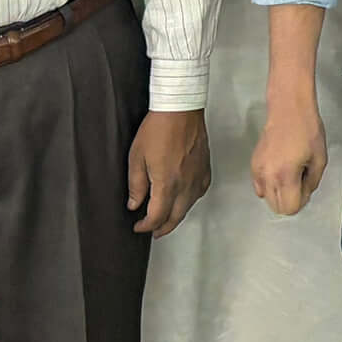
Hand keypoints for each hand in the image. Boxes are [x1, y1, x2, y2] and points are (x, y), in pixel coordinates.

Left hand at [127, 110, 211, 234]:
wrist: (180, 110)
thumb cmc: (158, 129)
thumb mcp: (137, 157)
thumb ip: (136, 185)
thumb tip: (135, 204)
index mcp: (167, 184)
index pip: (157, 217)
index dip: (146, 226)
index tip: (138, 226)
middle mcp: (186, 184)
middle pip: (175, 217)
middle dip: (162, 228)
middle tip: (152, 231)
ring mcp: (198, 177)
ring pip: (188, 207)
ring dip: (176, 216)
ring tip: (165, 218)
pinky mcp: (206, 169)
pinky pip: (199, 193)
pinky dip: (189, 201)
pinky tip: (183, 198)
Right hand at [250, 102, 327, 215]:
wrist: (289, 110)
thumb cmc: (306, 130)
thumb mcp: (320, 159)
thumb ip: (313, 183)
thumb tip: (305, 194)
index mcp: (286, 176)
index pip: (289, 208)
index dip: (301, 201)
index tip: (306, 187)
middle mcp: (268, 176)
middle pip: (277, 207)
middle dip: (290, 199)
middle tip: (300, 180)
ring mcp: (258, 171)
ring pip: (267, 198)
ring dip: (279, 192)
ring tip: (290, 173)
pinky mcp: (253, 165)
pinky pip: (260, 187)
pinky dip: (269, 184)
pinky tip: (280, 170)